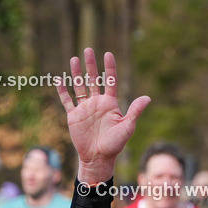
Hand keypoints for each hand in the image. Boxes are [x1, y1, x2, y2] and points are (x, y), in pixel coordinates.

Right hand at [56, 48, 150, 184]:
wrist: (99, 158)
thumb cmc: (115, 144)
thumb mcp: (127, 127)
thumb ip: (135, 111)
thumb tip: (148, 97)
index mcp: (110, 103)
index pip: (110, 81)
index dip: (109, 67)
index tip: (108, 53)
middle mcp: (97, 103)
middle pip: (93, 79)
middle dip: (90, 65)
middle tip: (88, 49)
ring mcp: (85, 108)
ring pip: (79, 86)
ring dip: (76, 73)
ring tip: (74, 58)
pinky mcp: (73, 116)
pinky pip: (67, 101)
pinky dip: (62, 90)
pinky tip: (59, 78)